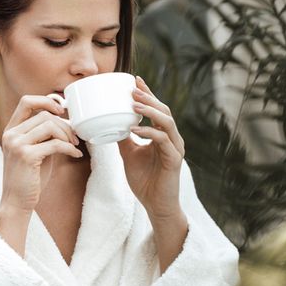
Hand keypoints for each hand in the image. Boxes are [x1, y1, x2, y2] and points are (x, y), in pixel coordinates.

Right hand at [0, 95, 81, 214]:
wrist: (16, 202)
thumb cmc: (28, 178)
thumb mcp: (34, 151)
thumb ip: (43, 135)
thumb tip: (64, 120)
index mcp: (11, 130)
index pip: (26, 102)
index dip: (46, 101)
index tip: (61, 111)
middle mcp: (11, 134)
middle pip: (44, 115)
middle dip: (64, 125)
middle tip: (75, 138)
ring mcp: (17, 144)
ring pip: (50, 126)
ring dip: (67, 135)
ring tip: (74, 146)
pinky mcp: (26, 156)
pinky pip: (55, 144)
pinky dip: (70, 148)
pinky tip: (75, 155)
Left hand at [118, 77, 184, 222]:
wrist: (156, 206)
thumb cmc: (145, 181)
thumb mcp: (129, 155)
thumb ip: (124, 139)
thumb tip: (110, 124)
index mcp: (163, 135)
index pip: (157, 109)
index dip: (147, 94)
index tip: (135, 80)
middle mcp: (172, 139)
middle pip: (164, 110)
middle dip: (148, 98)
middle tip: (132, 89)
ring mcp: (175, 148)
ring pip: (167, 122)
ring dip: (150, 111)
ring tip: (135, 104)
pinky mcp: (174, 160)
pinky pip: (163, 140)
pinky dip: (150, 132)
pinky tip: (136, 129)